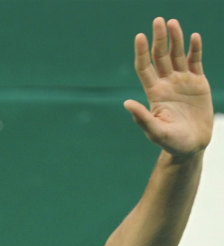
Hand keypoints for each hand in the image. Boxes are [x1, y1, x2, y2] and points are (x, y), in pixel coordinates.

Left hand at [124, 17, 212, 158]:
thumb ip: (142, 118)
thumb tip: (126, 103)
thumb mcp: (155, 131)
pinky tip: (194, 37)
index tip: (140, 36)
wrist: (191, 145)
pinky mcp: (198, 83)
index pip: (145, 68)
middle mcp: (166, 84)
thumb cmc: (170, 142)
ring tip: (172, 22)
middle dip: (159, 39)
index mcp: (154, 93)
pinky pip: (196, 61)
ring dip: (175, 39)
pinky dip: (195, 49)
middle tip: (158, 20)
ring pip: (178, 55)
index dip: (142, 52)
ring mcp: (182, 82)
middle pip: (160, 57)